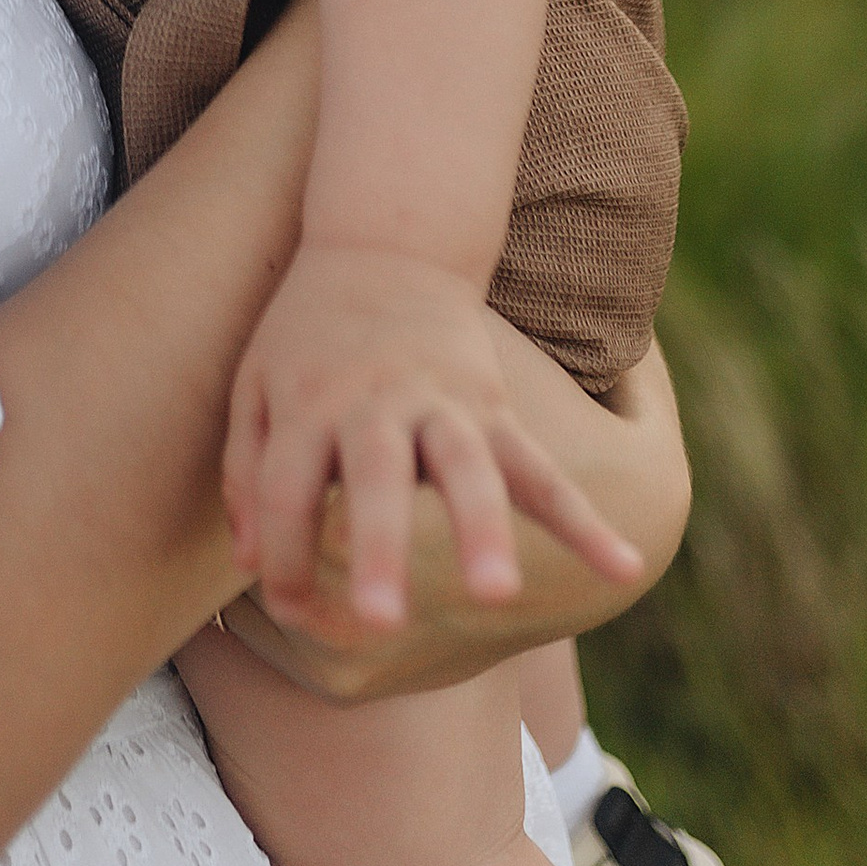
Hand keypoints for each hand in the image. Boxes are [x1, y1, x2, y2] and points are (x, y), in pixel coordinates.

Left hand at [225, 240, 646, 634]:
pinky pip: (540, 469)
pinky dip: (581, 520)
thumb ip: (247, 470)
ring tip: (499, 597)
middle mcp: (375, 404)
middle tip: (381, 623)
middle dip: (378, 548)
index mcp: (308, 401)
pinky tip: (619, 569)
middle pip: (375, 477)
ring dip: (482, 530)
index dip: (282, 559)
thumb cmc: (308, 330)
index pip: (287, 492)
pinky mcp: (492, 407)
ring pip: (467, 468)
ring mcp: (441, 403)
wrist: (384, 242)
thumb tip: (252, 564)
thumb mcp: (256, 383)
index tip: (288, 611)